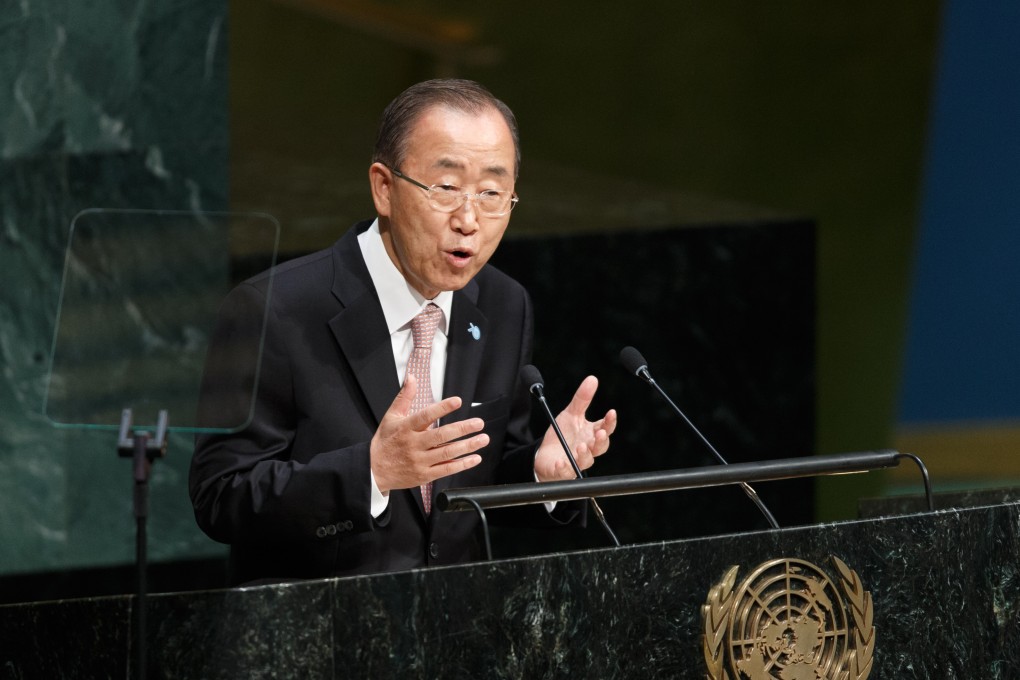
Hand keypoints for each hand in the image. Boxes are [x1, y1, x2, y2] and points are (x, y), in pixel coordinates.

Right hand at [370, 373, 487, 493]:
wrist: (374, 471)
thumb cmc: (385, 441)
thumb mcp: (391, 417)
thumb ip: (404, 397)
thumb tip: (412, 377)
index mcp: (406, 428)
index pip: (426, 415)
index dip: (442, 408)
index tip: (458, 401)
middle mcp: (413, 444)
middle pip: (441, 436)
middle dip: (463, 429)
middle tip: (479, 423)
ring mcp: (420, 461)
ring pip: (447, 453)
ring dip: (467, 446)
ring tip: (483, 439)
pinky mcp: (424, 475)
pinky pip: (446, 469)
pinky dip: (462, 464)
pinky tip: (475, 458)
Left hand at [534, 375, 616, 481]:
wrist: (546, 455)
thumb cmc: (563, 435)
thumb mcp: (570, 413)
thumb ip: (582, 399)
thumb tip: (592, 379)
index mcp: (591, 434)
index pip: (606, 428)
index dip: (610, 422)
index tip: (611, 412)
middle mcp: (588, 448)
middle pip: (600, 447)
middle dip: (601, 441)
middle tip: (600, 433)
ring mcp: (577, 461)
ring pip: (587, 460)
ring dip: (585, 454)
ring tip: (581, 446)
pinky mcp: (563, 471)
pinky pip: (566, 471)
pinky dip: (564, 467)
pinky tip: (561, 462)